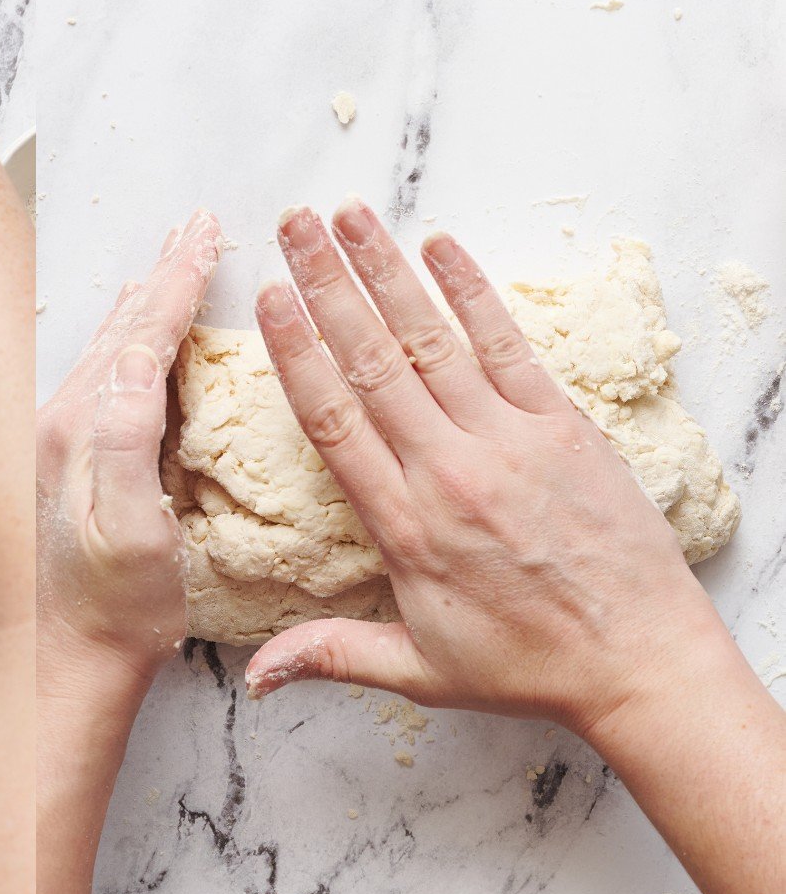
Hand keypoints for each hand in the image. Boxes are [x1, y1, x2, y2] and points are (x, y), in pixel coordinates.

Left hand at [37, 209, 222, 681]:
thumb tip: (141, 359)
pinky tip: (131, 343)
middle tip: (193, 225)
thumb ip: (129, 440)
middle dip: (161, 274)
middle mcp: (59, 426)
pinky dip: (124, 343)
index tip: (207, 233)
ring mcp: (53, 444)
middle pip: (120, 330)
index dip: (179, 280)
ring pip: (105, 351)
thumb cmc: (108, 615)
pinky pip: (98, 381)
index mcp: (83, 432)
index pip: (142, 335)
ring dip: (140, 303)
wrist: (51, 668)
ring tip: (165, 264)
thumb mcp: (138, 534)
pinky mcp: (58, 467)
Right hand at [243, 201, 736, 735]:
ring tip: (349, 216)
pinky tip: (441, 246)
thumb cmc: (527, 667)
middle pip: (373, 363)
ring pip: (432, 341)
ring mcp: (510, 442)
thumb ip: (331, 654)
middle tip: (292, 226)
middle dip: (327, 287)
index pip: (334, 422)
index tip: (269, 299)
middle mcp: (451, 472)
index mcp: (406, 527)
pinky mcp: (563, 427)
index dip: (297, 353)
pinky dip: (473, 293)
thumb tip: (251, 676)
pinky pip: (509, 346)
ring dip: (387, 272)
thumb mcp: (418, 671)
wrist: (641, 662)